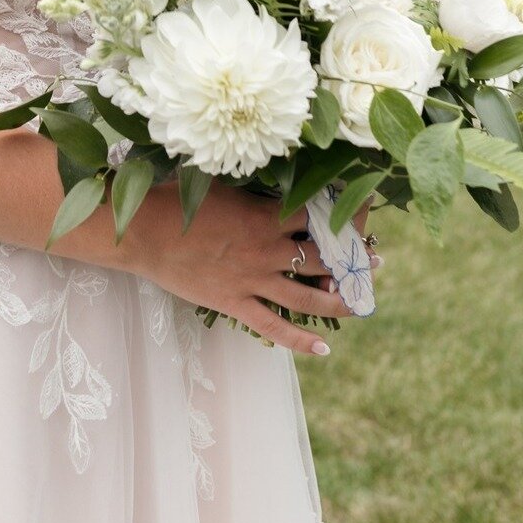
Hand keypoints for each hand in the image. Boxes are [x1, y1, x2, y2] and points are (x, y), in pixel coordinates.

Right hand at [121, 183, 358, 356]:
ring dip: (339, 301)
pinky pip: (274, 328)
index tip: (367, 215)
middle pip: (323, 258)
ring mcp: (253, 280)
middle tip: (376, 262)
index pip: (319, 217)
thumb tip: (277, 171)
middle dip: (354, 261)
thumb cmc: (179, 199)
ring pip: (308, 298)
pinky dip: (300, 342)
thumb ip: (253, 186)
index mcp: (266, 216)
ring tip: (361, 303)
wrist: (146, 232)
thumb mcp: (221, 183)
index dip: (346, 217)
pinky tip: (322, 350)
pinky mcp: (236, 304)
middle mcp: (267, 250)